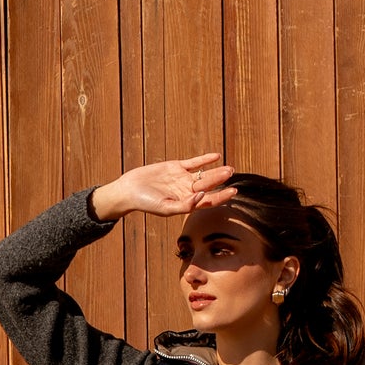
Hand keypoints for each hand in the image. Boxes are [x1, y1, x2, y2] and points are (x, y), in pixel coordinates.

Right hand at [90, 156, 234, 221]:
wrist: (130, 190)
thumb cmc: (147, 203)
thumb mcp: (167, 208)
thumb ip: (186, 205)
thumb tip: (203, 196)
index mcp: (187, 203)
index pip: (209, 201)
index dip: (222, 196)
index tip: (233, 191)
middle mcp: (187, 191)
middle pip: (208, 185)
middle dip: (220, 179)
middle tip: (232, 172)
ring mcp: (182, 178)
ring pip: (203, 174)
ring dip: (216, 170)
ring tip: (229, 167)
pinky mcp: (176, 167)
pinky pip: (194, 163)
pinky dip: (204, 160)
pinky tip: (216, 156)